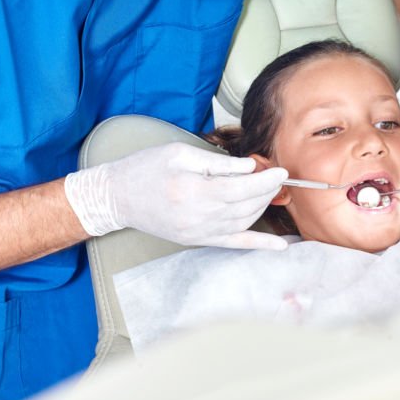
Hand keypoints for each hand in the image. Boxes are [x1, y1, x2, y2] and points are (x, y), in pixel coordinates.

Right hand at [65, 142, 289, 248]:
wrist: (118, 197)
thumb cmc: (146, 169)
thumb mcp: (180, 153)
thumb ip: (217, 162)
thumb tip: (249, 167)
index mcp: (193, 191)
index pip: (241, 188)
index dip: (265, 180)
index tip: (281, 171)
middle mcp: (197, 216)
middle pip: (245, 205)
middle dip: (267, 191)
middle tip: (277, 177)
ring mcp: (198, 232)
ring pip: (244, 222)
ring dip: (262, 207)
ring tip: (270, 191)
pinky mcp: (197, 240)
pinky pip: (234, 244)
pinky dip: (259, 245)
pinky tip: (280, 246)